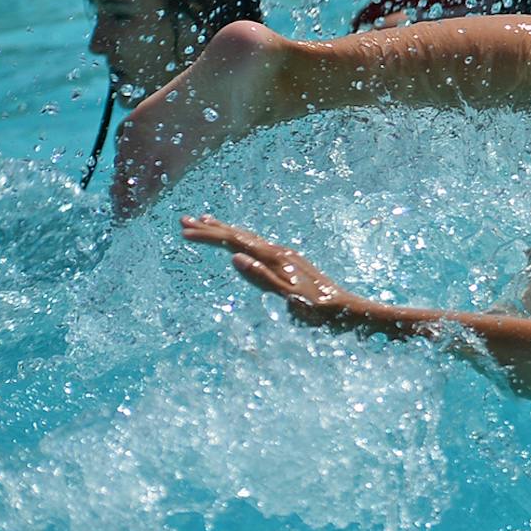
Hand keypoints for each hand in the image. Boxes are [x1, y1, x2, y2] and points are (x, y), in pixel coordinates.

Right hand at [179, 214, 383, 331]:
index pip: (235, 242)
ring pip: (248, 237)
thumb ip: (262, 278)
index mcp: (276, 258)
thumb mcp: (288, 297)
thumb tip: (235, 258)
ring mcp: (285, 255)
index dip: (209, 236)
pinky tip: (238, 243)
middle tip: (184, 220)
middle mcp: (279, 252)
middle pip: (239, 234)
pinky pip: (258, 245)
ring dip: (225, 229)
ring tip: (205, 221)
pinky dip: (242, 239)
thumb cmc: (318, 309)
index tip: (184, 231)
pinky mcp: (288, 262)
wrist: (347, 308)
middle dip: (211, 228)